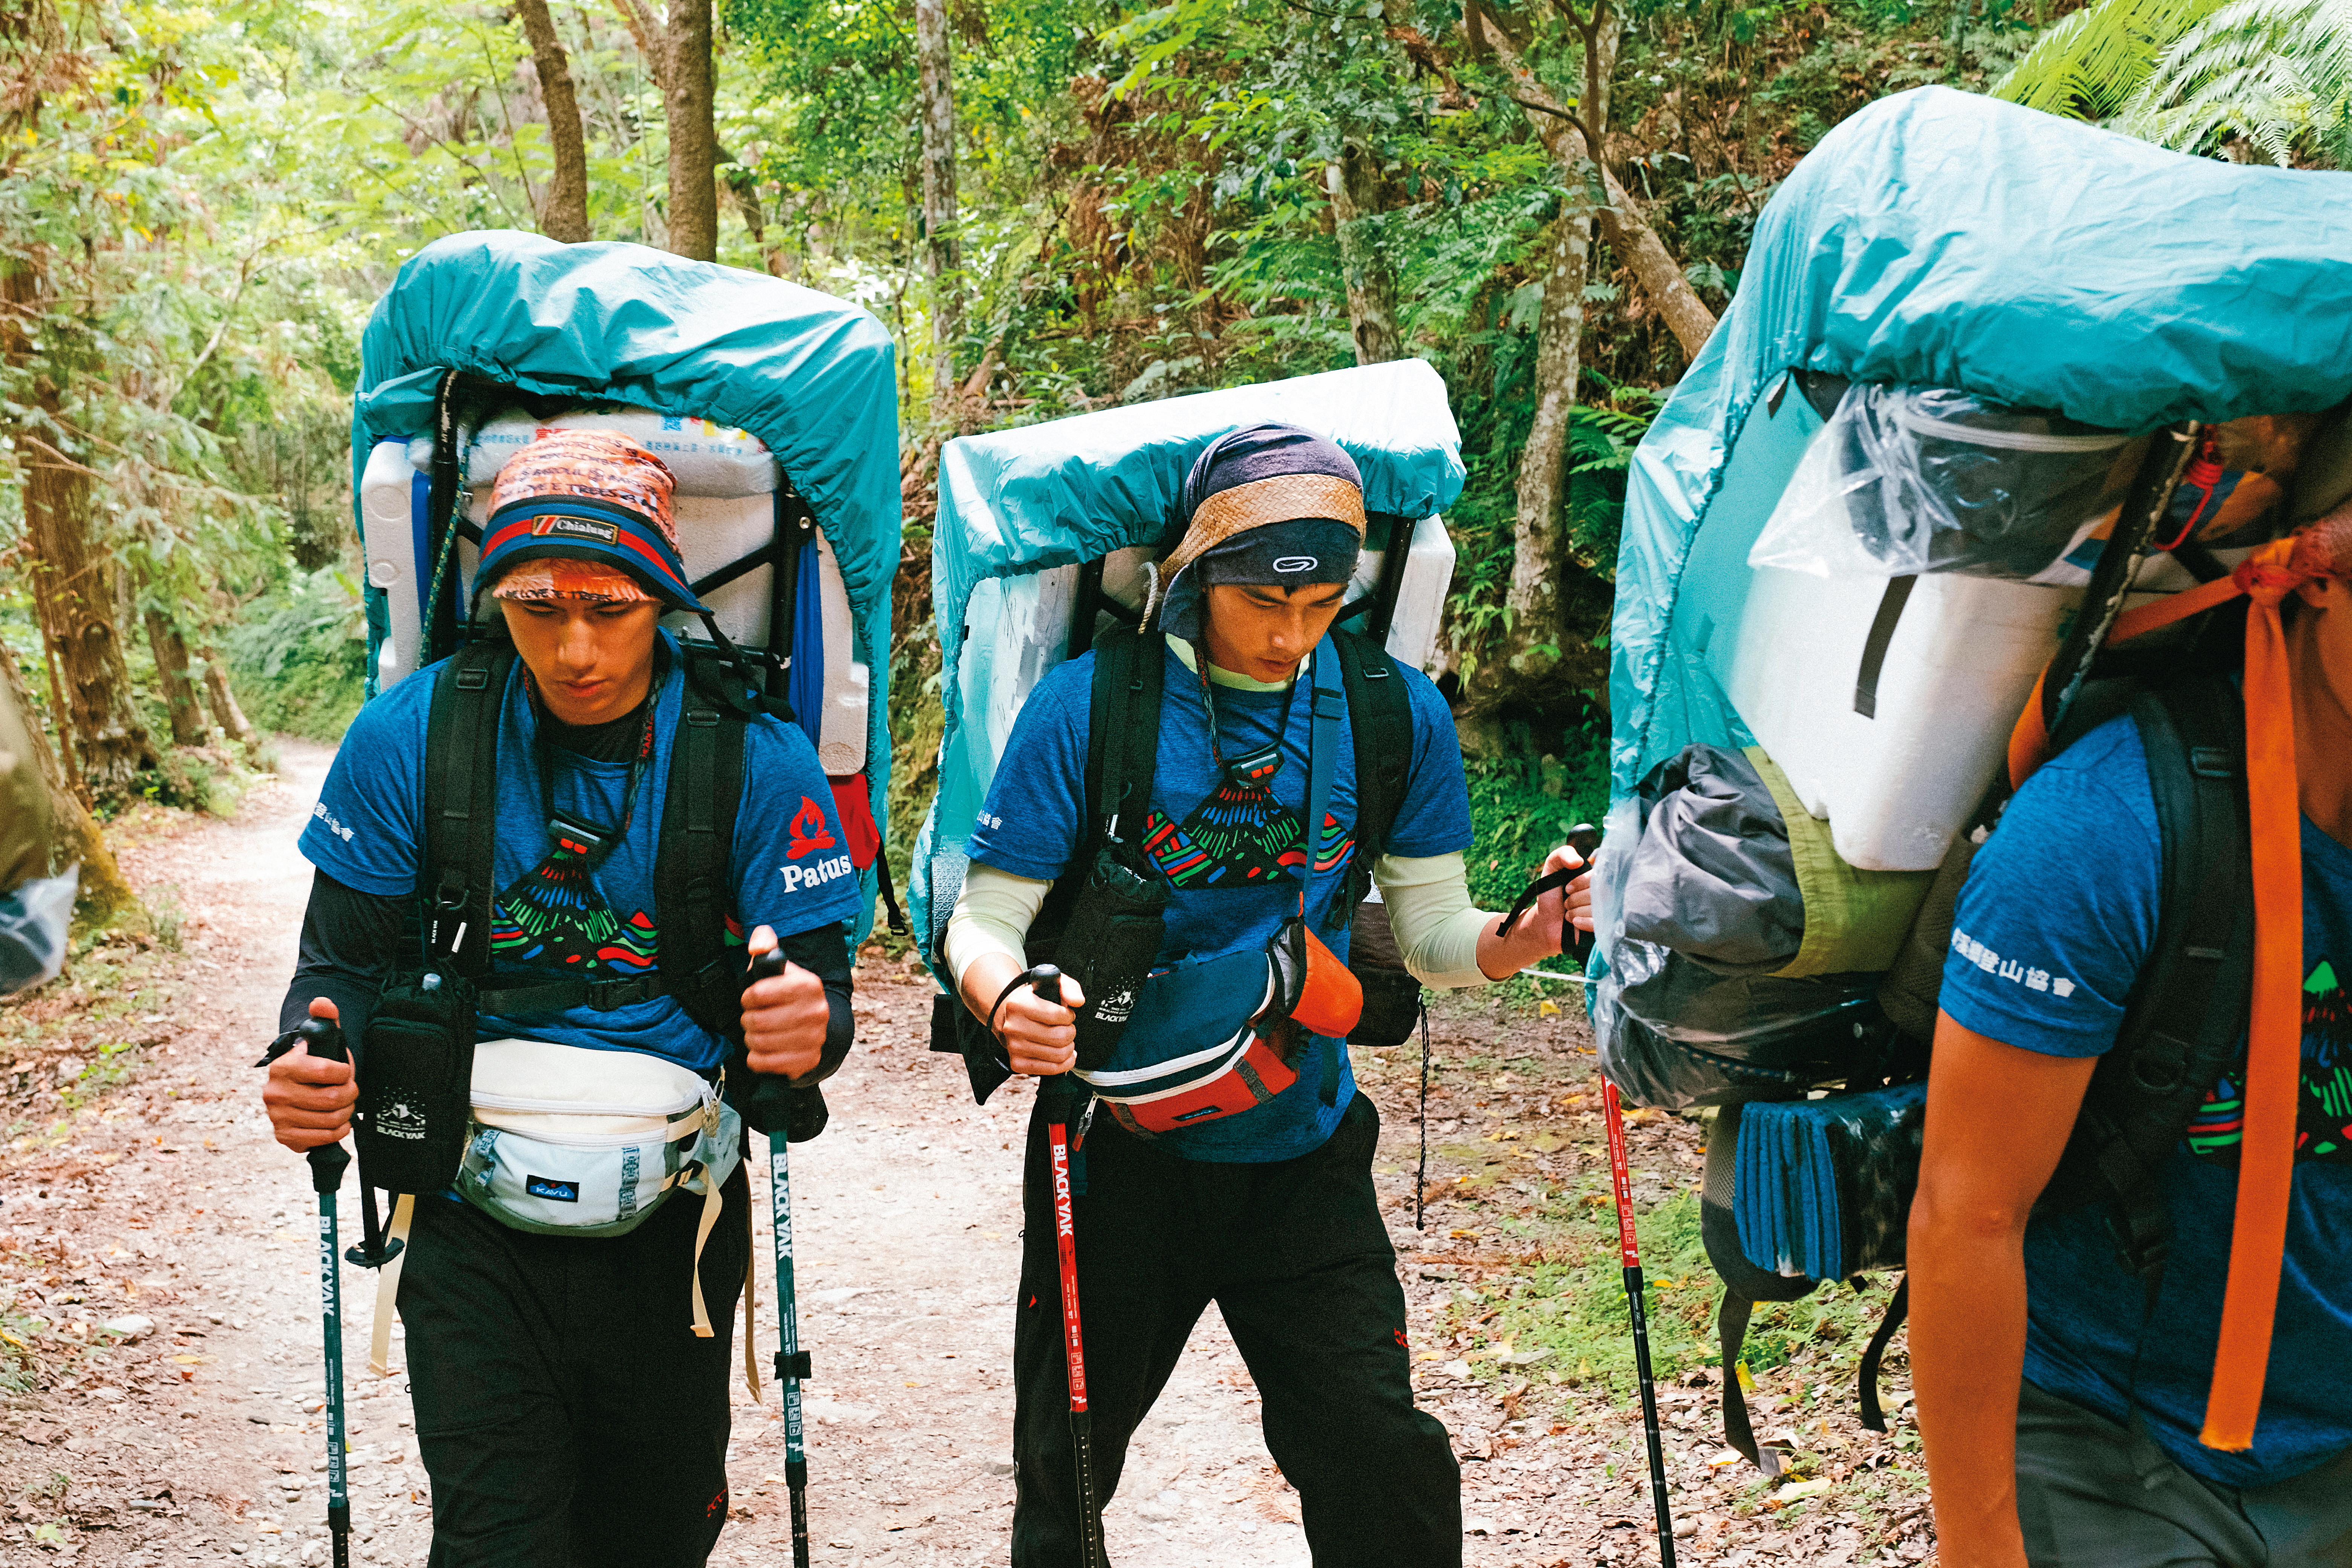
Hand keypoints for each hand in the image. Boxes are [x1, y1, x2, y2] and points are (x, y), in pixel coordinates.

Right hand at [263, 997, 356, 1152]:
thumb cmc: (315, 1061)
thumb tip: (322, 1003)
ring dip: (346, 1112)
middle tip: (350, 1090)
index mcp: (284, 1066)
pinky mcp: (285, 1136)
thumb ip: (325, 1017)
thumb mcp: (320, 1037)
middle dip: (350, 1094)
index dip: (345, 1072)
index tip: (345, 1071)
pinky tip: (337, 1121)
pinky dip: (338, 1130)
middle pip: (332, 1099)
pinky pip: (324, 1138)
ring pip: (331, 1119)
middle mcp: (275, 1092)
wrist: (297, 1086)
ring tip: (344, 1104)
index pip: (327, 1071)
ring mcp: (277, 1116)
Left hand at [742, 925, 828, 1080]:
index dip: (748, 997)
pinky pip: (764, 1063)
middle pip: (757, 1021)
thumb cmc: (787, 995)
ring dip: (751, 1038)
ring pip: (759, 1043)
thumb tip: (758, 944)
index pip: (757, 993)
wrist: (815, 1024)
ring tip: (759, 1032)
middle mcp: (816, 1011)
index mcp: (808, 984)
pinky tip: (764, 1049)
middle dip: (748, 1019)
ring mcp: (815, 1038)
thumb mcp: (777, 967)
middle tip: (755, 1017)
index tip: (753, 998)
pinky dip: (757, 1058)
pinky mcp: (808, 1060)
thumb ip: (765, 945)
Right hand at [998, 971, 1087, 1078]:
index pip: (1057, 1015)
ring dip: (1068, 1047)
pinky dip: (1064, 1063)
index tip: (1065, 1014)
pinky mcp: (1017, 1064)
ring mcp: (1013, 1047)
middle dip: (1070, 1032)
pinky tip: (1063, 1053)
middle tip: (1065, 1027)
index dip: (1068, 1015)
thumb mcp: (1054, 985)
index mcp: (1018, 1005)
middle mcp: (1013, 1027)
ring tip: (1063, 1039)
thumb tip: (1078, 1002)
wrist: (1013, 1017)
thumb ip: (1069, 988)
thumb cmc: (1037, 1002)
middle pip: (1059, 1037)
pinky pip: (1051, 1069)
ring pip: (1058, 1055)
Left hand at [1476, 841, 1593, 978]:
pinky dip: (1583, 922)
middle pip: (1599, 893)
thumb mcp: (1553, 867)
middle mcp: (1606, 892)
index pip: (1600, 875)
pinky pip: (1599, 924)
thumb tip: (1578, 861)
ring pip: (1597, 909)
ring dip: (1575, 911)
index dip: (1581, 882)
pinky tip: (1574, 922)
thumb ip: (1563, 854)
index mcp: (1598, 877)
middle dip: (1575, 898)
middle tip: (1566, 902)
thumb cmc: (1552, 892)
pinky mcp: (1603, 927)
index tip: (1567, 888)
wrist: (1546, 920)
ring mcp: (1607, 910)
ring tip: (1568, 913)